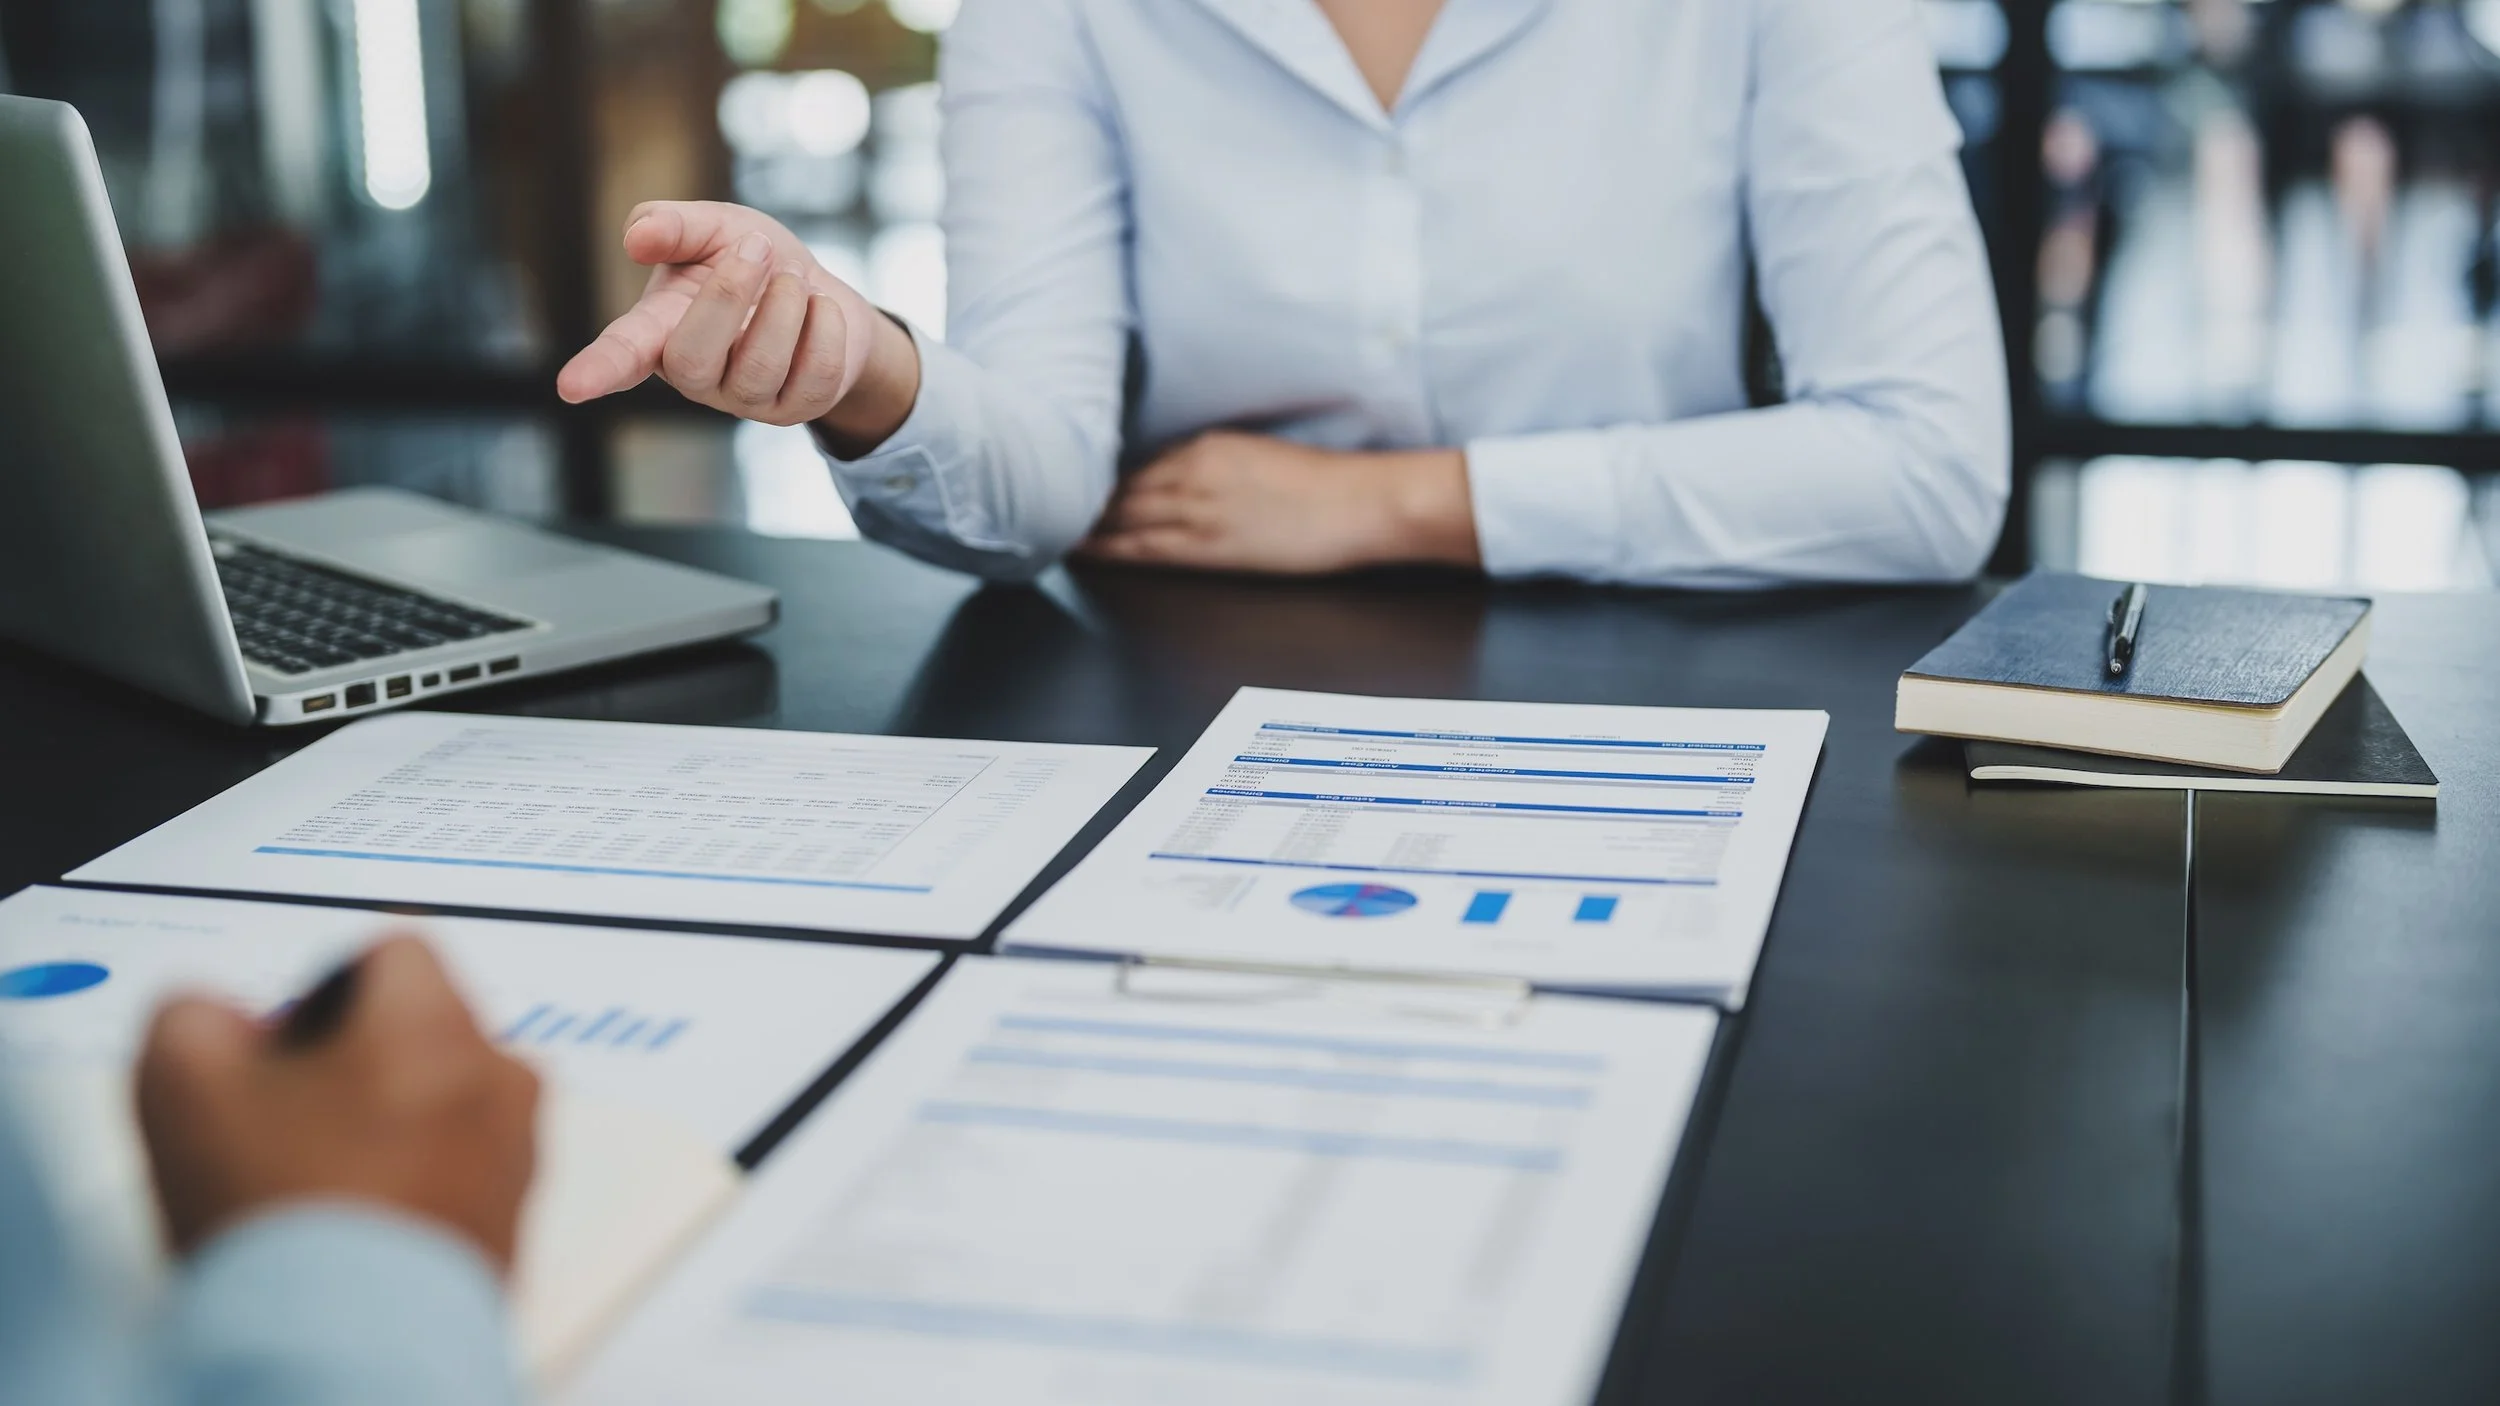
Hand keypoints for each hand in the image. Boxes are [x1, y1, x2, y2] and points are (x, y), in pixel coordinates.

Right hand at [135, 936, 540, 1273]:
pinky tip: (357, 1224)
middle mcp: (498, 1078)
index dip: (323, 990)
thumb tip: (216, 1016)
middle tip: (293, 1118)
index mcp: (434, 1022)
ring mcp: (518, 1154)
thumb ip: (193, 1015)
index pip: (395, 949)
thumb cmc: (284, 1212)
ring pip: (451, 1103)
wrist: (343, 1346)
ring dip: (393, 1124)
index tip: (285, 1047)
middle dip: (361, 1059)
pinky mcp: (517, 1225)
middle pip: (429, 1030)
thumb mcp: (183, 1086)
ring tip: (323, 1181)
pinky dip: (419, 1184)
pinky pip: (467, 1174)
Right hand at [556, 201, 918, 445]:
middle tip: (756, 249)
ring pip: (760, 367)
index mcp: (660, 329)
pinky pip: (816, 375)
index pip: (624, 352)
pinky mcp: (796, 408)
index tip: (570, 387)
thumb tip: (635, 238)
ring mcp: (745, 399)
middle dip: (728, 295)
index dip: (599, 367)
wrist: (820, 293)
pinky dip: (827, 327)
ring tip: (795, 279)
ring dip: (785, 307)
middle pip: (692, 358)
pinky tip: (821, 309)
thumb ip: (674, 225)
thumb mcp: (716, 227)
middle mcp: (696, 373)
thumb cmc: (755, 261)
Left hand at [1080, 433, 1481, 574]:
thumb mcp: (1259, 457)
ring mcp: (1197, 509)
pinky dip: (1107, 548)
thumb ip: (1215, 466)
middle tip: (1042, 509)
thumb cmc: (1325, 486)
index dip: (1101, 481)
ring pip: (1123, 517)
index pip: (1137, 466)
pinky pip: (1143, 547)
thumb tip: (1183, 482)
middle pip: (1120, 490)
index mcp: (1207, 446)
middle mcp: (1192, 472)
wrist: (1361, 504)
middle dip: (1081, 500)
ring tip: (1049, 532)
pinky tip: (1082, 552)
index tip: (1074, 485)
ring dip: (1085, 526)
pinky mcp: (1209, 544)